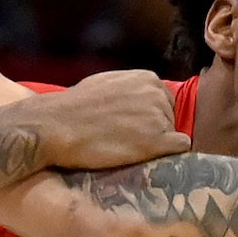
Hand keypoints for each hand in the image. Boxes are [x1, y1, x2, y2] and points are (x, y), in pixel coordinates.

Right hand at [31, 71, 192, 171]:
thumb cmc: (75, 107)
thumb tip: (138, 100)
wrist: (57, 126)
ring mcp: (159, 117)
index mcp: (148, 78)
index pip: (164, 102)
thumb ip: (130, 89)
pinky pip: (180, 148)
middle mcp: (158, 94)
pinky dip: (169, 155)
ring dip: (156, 145)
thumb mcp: (107, 83)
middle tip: (127, 141)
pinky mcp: (157, 141)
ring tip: (127, 149)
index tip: (132, 129)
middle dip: (155, 131)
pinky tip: (148, 158)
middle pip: (170, 118)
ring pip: (173, 135)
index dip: (150, 119)